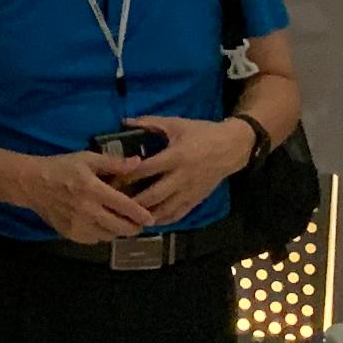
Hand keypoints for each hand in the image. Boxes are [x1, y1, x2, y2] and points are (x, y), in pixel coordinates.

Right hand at [12, 149, 157, 243]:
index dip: (142, 214)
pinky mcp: (70, 234)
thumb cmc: (61, 167)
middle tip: (139, 223)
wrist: (31, 183)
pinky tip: (102, 224)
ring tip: (122, 223)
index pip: (125, 207)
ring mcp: (78, 225)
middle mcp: (87, 211)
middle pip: (120, 227)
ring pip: (109, 236)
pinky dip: (102, 234)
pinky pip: (94, 239)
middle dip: (134, 227)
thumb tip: (138, 163)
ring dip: (118, 231)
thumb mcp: (87, 159)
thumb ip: (113, 163)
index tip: (151, 218)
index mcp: (93, 190)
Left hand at [114, 114, 255, 226]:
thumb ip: (150, 123)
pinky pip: (177, 215)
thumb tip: (124, 121)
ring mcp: (190, 191)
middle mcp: (182, 177)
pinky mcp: (196, 200)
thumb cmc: (202, 133)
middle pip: (153, 195)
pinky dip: (162, 220)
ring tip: (127, 217)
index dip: (126, 176)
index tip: (110, 180)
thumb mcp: (176, 124)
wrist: (232, 147)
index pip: (146, 170)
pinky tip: (148, 221)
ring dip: (145, 216)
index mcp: (175, 157)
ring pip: (164, 210)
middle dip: (132, 202)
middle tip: (114, 204)